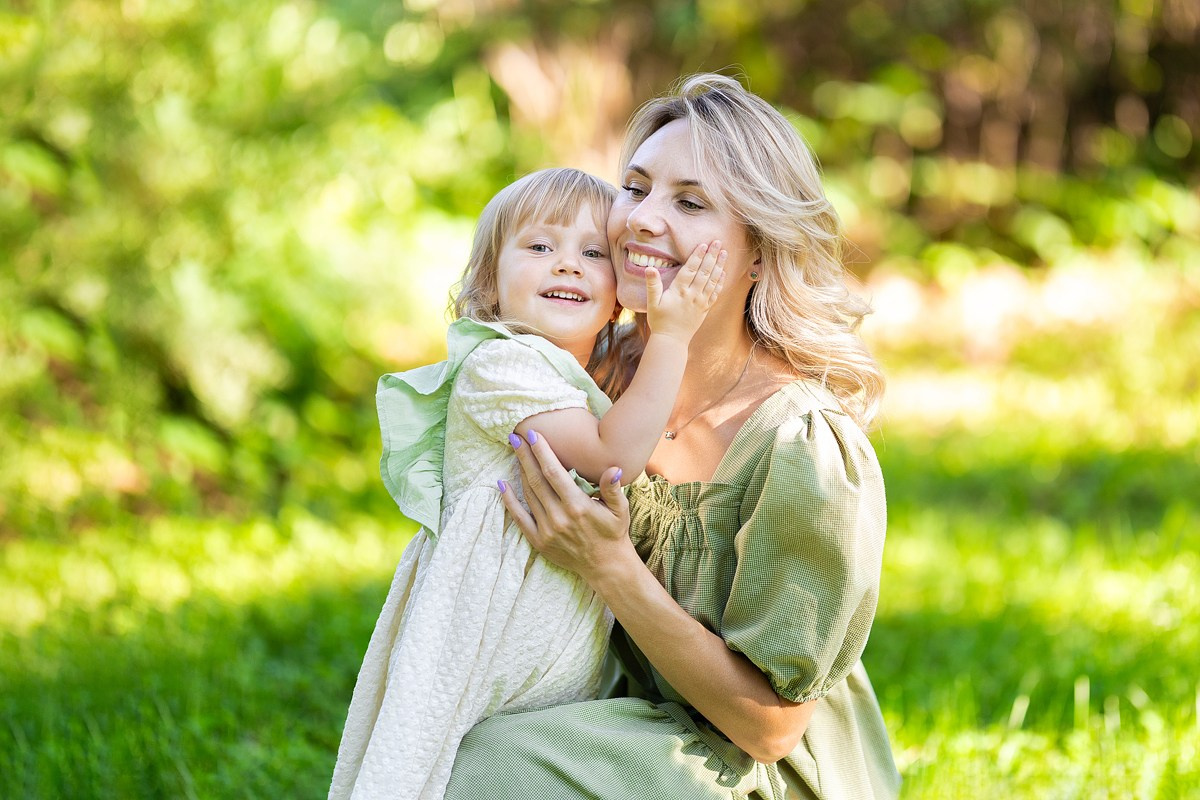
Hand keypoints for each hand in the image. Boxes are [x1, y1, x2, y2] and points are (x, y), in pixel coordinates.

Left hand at [497, 430, 637, 583]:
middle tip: (515, 437)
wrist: (605, 565)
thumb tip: (614, 469)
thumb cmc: (613, 532)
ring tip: (515, 453)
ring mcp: (547, 530)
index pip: (554, 472)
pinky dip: (509, 500)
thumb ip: (613, 488)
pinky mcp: (539, 541)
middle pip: (536, 480)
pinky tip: (502, 485)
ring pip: (528, 495)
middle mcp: (559, 517)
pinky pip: (519, 517)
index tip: (532, 434)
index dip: (541, 452)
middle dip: (524, 456)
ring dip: (519, 472)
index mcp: (578, 505)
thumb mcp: (620, 509)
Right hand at [645, 241, 725, 341]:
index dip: (697, 256)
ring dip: (719, 266)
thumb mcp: (652, 303)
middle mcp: (692, 295)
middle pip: (704, 272)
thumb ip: (652, 285)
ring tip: (724, 253)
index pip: (690, 269)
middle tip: (718, 242)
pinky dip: (720, 282)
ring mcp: (701, 302)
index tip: (704, 244)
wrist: (671, 340)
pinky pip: (715, 293)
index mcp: (679, 291)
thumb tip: (650, 268)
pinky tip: (723, 273)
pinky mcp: (705, 309)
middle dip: (712, 256)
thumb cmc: (660, 321)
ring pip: (712, 281)